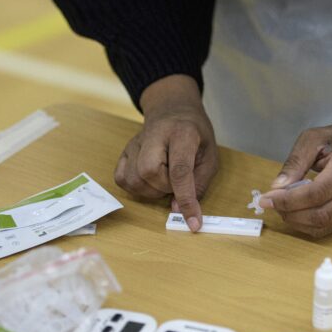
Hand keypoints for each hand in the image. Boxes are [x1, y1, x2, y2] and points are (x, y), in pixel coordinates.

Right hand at [114, 75, 218, 231]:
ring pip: (133, 179)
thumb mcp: (210, 156)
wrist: (173, 110)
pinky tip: (150, 181)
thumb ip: (198, 183)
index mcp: (182, 133)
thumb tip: (179, 209)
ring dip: (152, 190)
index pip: (180, 169)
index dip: (186, 198)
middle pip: (149, 172)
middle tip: (176, 183)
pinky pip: (122, 178)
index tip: (193, 222)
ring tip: (165, 180)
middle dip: (165, 188)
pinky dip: (136, 187)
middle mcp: (155, 135)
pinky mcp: (124, 151)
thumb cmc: (195, 134)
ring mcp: (135, 142)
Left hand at [259, 117, 331, 237]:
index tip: (267, 199)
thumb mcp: (312, 138)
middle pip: (322, 214)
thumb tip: (277, 188)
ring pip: (324, 225)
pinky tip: (296, 212)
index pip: (318, 193)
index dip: (289, 200)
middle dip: (291, 213)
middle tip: (272, 204)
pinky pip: (328, 228)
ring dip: (297, 221)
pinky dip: (307, 225)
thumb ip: (295, 162)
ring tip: (283, 207)